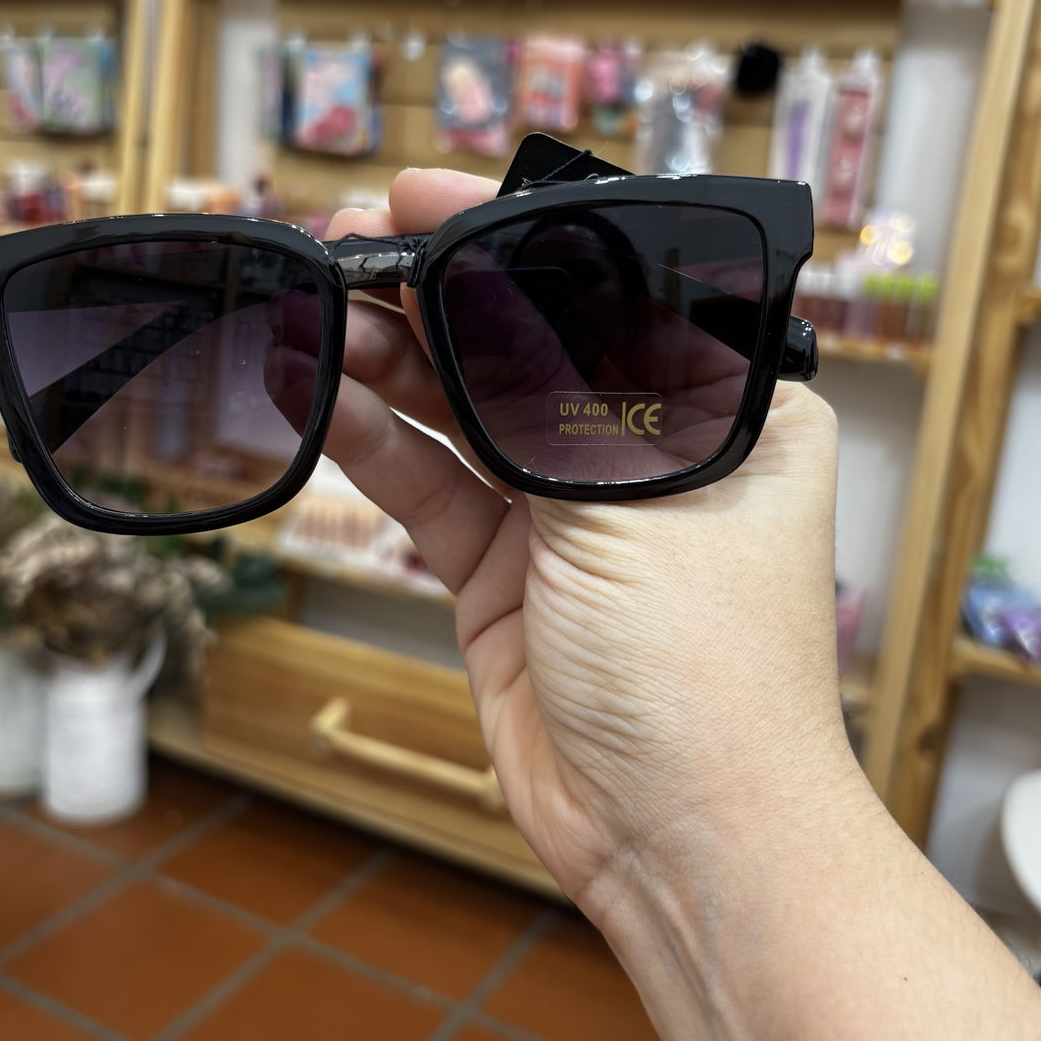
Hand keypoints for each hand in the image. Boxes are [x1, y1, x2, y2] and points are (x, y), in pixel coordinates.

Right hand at [323, 169, 851, 919]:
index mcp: (725, 410)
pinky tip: (318, 393)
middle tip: (343, 248)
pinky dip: (375, 443)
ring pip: (468, 412)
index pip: (608, 288)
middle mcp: (647, 452)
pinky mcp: (508, 577)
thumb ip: (539, 389)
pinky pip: (433, 490)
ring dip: (393, 361)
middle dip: (435, 295)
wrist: (682, 842)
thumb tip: (465, 274)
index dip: (508, 238)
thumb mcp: (626, 500)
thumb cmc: (704, 669)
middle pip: (526, 344)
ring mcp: (571, 517)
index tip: (418, 198)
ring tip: (315, 309)